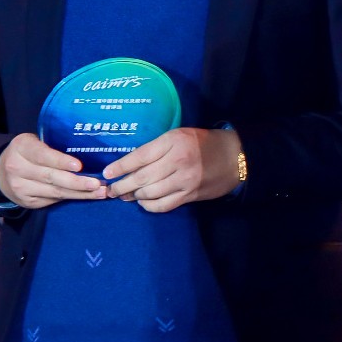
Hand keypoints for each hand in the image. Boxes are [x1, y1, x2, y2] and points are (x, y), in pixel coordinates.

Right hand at [0, 133, 105, 208]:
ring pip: (54, 192)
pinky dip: (71, 198)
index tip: (79, 166)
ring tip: (100, 192)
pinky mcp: (26, 201)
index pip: (42, 155)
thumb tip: (88, 150)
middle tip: (97, 183)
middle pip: (51, 177)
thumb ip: (53, 145)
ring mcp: (20, 186)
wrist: (1, 171)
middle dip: (77, 182)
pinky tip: (86, 196)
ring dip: (80, 193)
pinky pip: (53, 200)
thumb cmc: (29, 152)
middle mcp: (17, 167)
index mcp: (21, 147)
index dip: (61, 161)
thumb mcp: (35, 141)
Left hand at [102, 127, 242, 213]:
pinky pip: (163, 205)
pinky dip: (149, 206)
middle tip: (110, 190)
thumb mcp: (180, 136)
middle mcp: (177, 161)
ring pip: (149, 193)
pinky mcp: (190, 195)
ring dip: (133, 196)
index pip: (139, 157)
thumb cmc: (204, 143)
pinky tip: (144, 202)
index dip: (119, 166)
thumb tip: (131, 164)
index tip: (107, 173)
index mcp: (173, 142)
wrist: (235, 156)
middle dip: (121, 186)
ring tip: (124, 196)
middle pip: (141, 178)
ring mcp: (184, 180)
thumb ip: (158, 148)